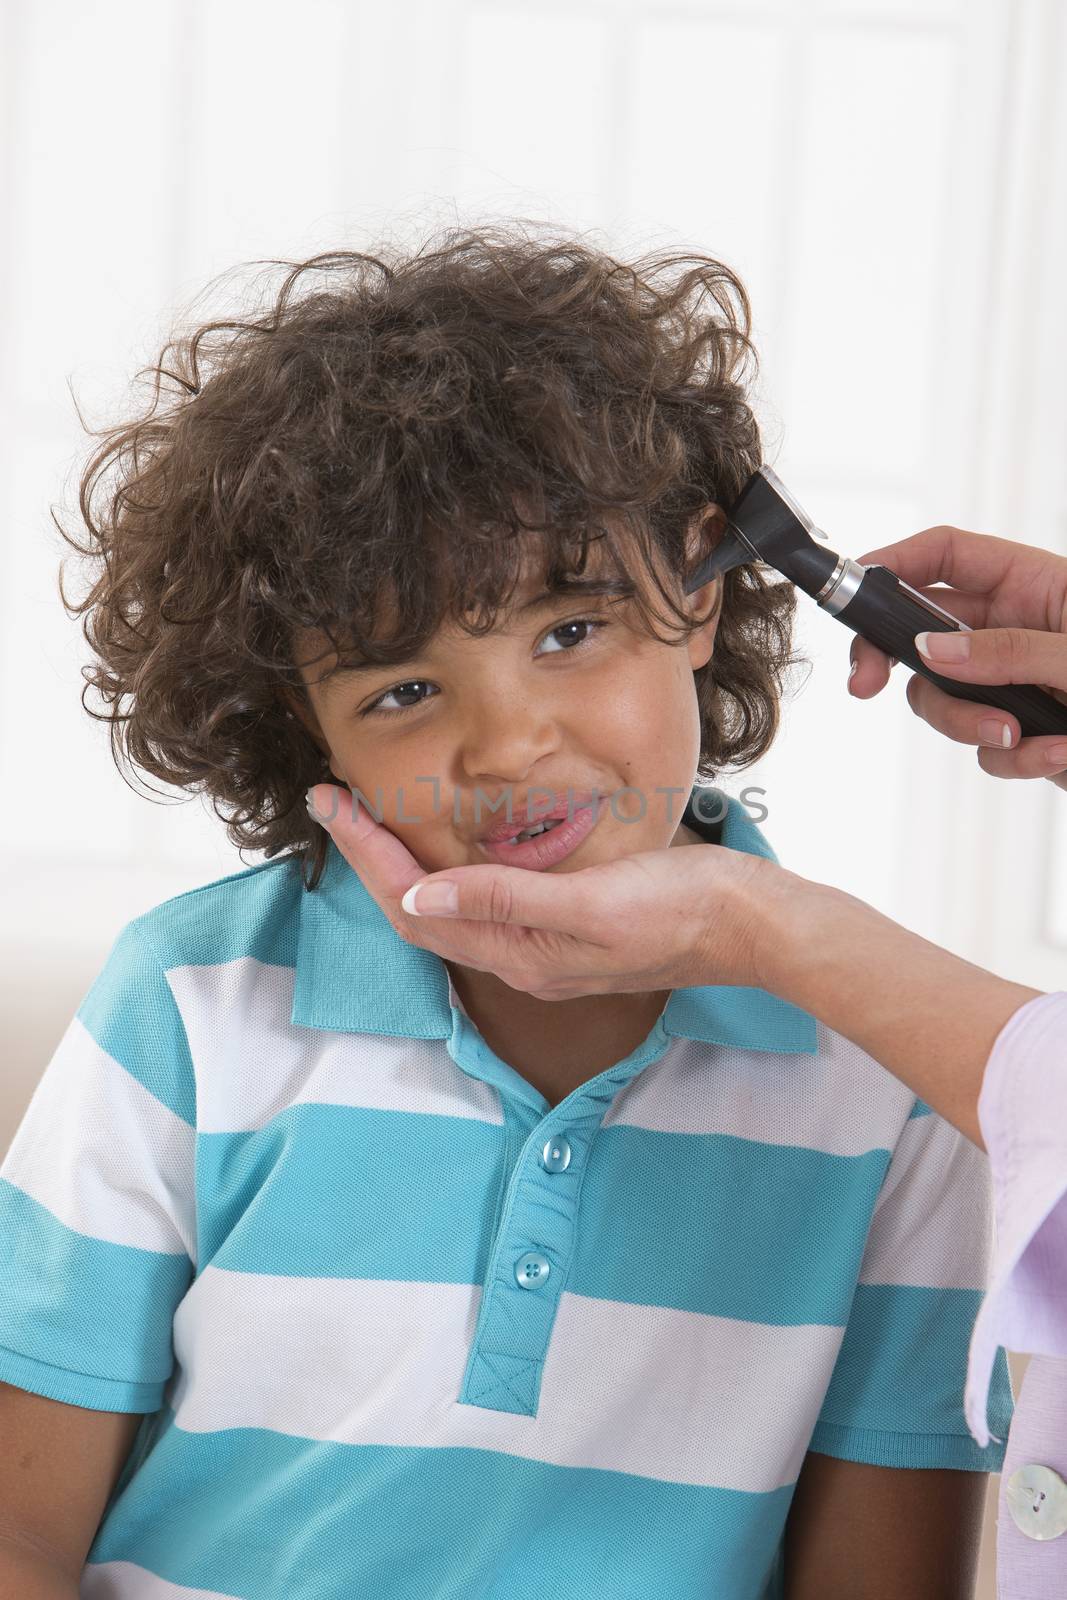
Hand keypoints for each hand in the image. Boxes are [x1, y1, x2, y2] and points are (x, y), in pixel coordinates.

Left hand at [306, 785, 774, 999]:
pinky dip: (446, 869)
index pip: (413, 910)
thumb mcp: (589, 902)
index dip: (367, 856)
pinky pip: (481, 900)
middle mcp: (520, 958)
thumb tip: (414, 899)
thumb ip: (503, 899)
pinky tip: (443, 843)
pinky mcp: (565, 924)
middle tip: (331, 799)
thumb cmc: (681, 910)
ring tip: (366, 817)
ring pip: (446, 908)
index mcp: (519, 956)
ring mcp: (542, 945)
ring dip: (400, 863)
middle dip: (368, 856)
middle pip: (418, 912)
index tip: (332, 804)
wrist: (750, 925)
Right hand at [847, 525, 1066, 789]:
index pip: (944, 556)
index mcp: (1033, 582)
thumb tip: (933, 649)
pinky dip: (1020, 760)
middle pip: (924, 634)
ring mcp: (1019, 682)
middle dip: (896, 664)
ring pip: (947, 700)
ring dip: (972, 726)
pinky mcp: (1032, 732)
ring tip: (1028, 739)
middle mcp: (1017, 628)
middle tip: (869, 687)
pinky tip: (1063, 755)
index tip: (850, 591)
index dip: (893, 562)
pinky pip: (991, 748)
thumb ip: (1009, 650)